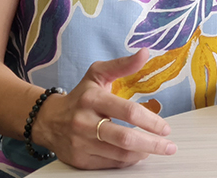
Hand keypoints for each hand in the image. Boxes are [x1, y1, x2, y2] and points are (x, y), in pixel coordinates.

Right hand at [34, 49, 176, 168]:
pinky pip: (111, 164)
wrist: (47, 120)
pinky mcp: (80, 160)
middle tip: (169, 146)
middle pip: (126, 138)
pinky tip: (135, 154)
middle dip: (153, 144)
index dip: (151, 121)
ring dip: (142, 153)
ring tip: (153, 148)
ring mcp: (81, 143)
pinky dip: (127, 161)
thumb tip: (145, 53)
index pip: (127, 111)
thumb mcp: (98, 75)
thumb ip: (123, 65)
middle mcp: (85, 121)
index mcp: (92, 98)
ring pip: (120, 155)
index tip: (165, 128)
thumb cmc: (80, 96)